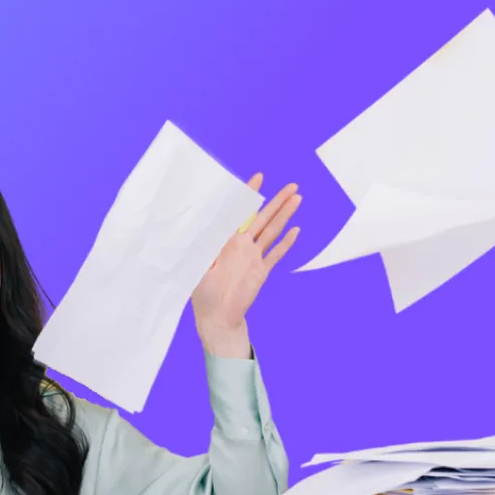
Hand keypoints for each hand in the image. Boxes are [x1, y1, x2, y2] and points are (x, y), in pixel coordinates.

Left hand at [190, 173, 301, 356]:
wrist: (217, 316)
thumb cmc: (202, 293)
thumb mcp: (198, 267)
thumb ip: (202, 247)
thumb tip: (197, 226)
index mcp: (225, 240)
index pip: (239, 212)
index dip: (248, 195)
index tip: (259, 177)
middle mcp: (241, 244)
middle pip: (262, 217)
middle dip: (277, 201)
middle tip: (292, 185)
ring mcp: (253, 257)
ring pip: (273, 231)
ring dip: (285, 215)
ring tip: (297, 199)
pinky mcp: (262, 270)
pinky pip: (276, 253)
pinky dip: (287, 243)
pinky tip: (297, 230)